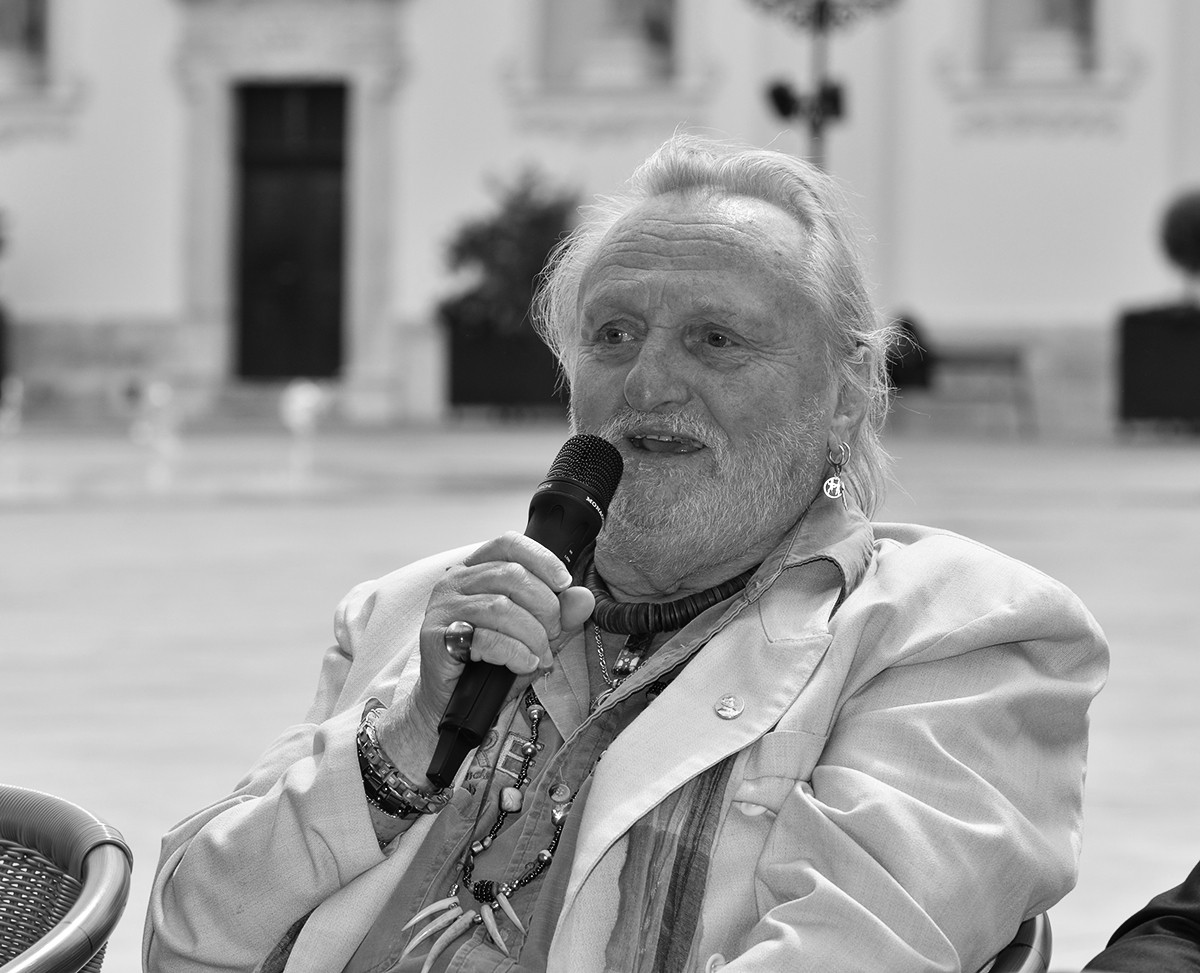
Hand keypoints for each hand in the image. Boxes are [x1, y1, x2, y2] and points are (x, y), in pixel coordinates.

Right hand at [375, 533, 594, 778]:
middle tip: (553, 636)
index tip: (564, 583)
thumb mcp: (536, 635)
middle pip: (512, 576)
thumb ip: (560, 615)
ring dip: (532, 636)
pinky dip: (515, 652)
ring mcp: (442, 608)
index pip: (508, 544)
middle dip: (545, 608)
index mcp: (475, 570)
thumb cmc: (491, 663)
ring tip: (540, 656)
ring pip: (502, 607)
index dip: (541, 558)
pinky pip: (486, 638)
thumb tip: (584, 597)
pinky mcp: (437, 637)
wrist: (452, 704)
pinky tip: (524, 664)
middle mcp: (454, 582)